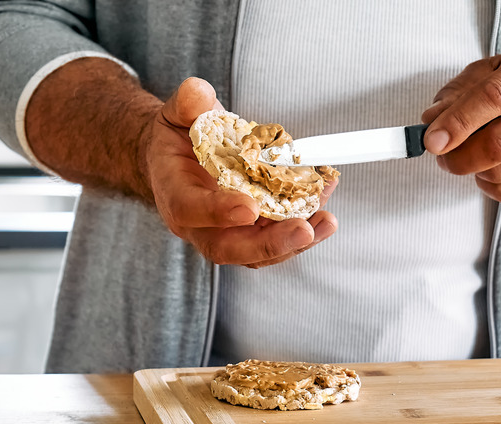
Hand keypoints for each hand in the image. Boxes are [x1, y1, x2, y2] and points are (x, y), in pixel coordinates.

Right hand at [140, 77, 337, 267]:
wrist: (178, 161)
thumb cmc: (177, 140)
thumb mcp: (174, 115)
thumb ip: (186, 104)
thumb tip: (198, 94)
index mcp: (174, 193)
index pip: (189, 209)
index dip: (218, 212)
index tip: (248, 208)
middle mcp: (199, 223)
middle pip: (229, 247)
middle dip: (269, 243)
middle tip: (302, 229)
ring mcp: (227, 232)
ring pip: (259, 252)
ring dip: (295, 241)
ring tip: (326, 221)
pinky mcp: (252, 232)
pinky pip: (276, 237)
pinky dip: (305, 227)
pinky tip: (326, 209)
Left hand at [421, 50, 500, 201]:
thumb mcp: (489, 72)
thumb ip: (456, 94)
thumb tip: (431, 121)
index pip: (493, 98)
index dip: (458, 122)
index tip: (431, 140)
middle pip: (498, 145)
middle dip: (458, 156)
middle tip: (441, 154)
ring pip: (500, 173)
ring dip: (471, 170)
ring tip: (467, 155)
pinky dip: (487, 184)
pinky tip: (489, 167)